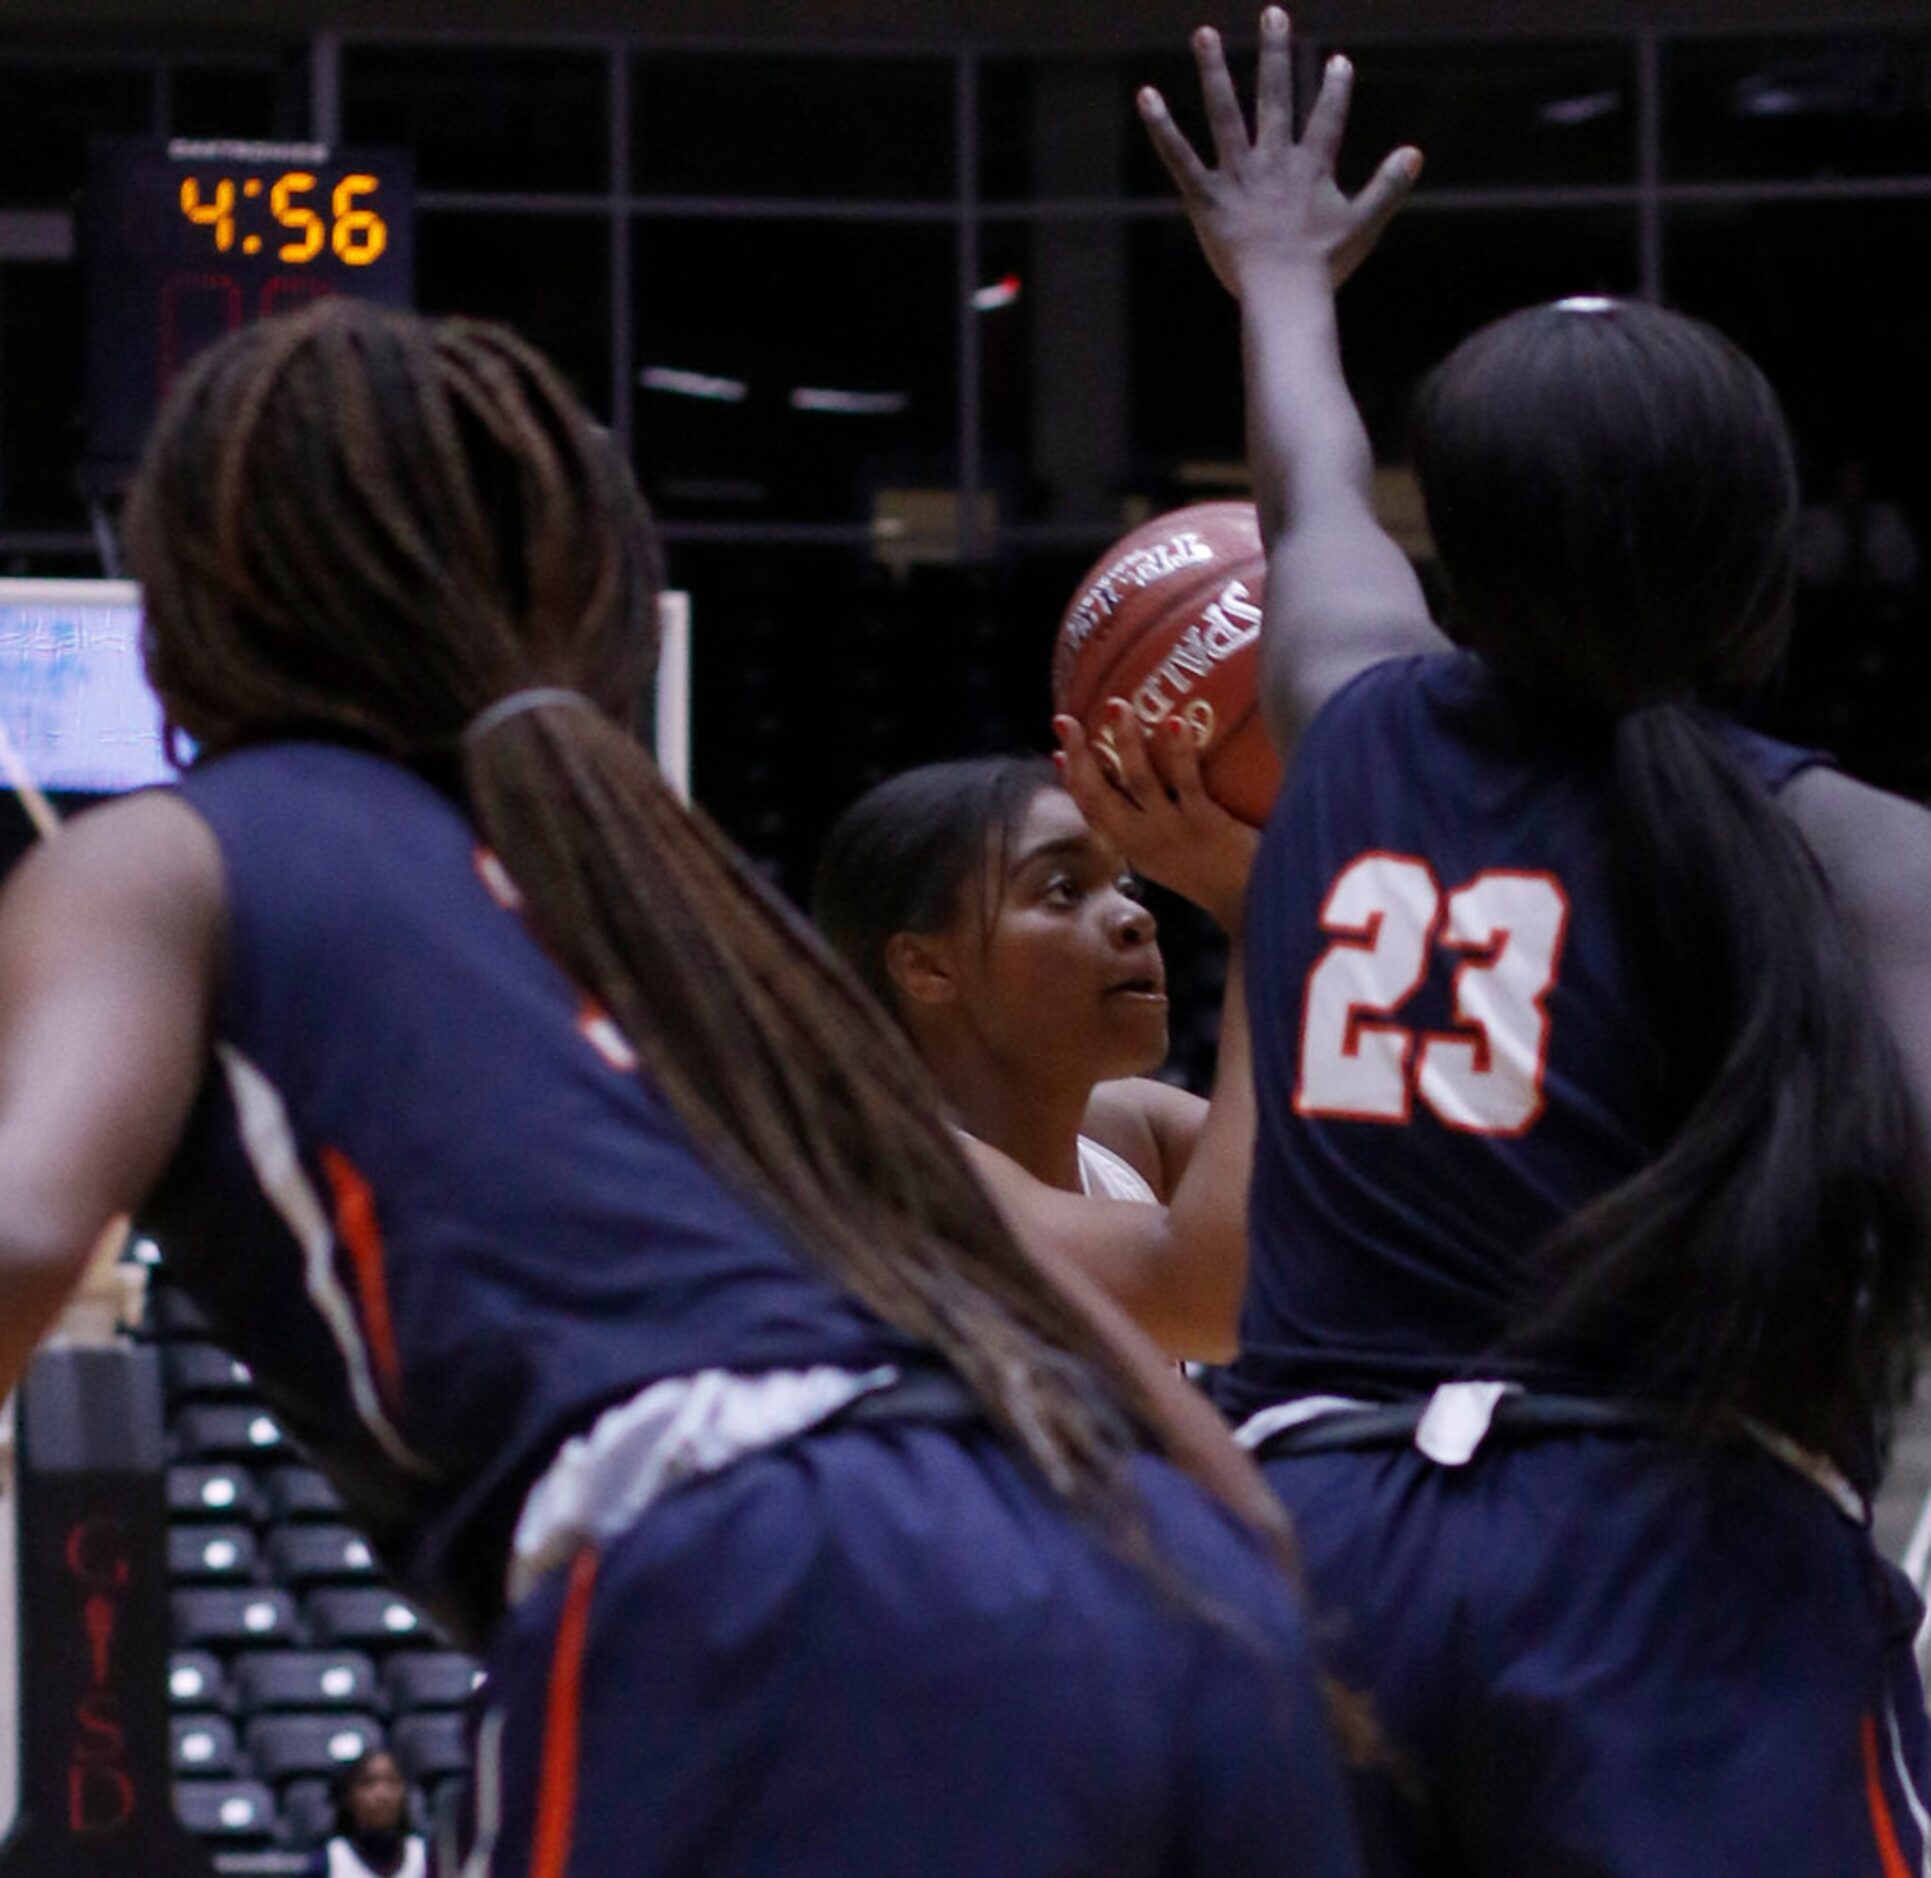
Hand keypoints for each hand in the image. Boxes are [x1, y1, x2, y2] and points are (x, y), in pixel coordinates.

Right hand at [1054, 702, 1259, 932]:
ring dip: (1125, 742)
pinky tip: (1173, 721)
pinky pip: (1185, 782)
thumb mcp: (1174, 857)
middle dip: (1078, 757)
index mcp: (1134, 848)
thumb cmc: (1219, 875)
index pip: (1092, 813)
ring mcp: (1172, 832)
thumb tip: (1148, 786)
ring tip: (1116, 707)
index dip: (1071, 782)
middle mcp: (1144, 841)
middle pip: (1099, 795)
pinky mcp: (1203, 825)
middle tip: (1064, 721)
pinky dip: (1177, 751)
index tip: (1057, 753)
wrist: (1252, 903)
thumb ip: (1157, 828)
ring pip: (1138, 781)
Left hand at [1141, 9, 1420, 297]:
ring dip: (1214, 70)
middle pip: (1274, 96)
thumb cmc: (1323, 266)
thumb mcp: (1363, 224)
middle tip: (1272, 14)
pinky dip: (1162, 127)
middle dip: (1275, 53)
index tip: (1339, 62)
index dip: (1334, 90)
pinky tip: (1147, 95)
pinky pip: (1180, 156)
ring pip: (1225, 113)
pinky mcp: (1207, 197)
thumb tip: (1416, 153)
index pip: (1326, 118)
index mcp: (1310, 166)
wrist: (1284, 293)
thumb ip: (1388, 187)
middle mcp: (1273, 160)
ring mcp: (1238, 175)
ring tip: (1204, 33)